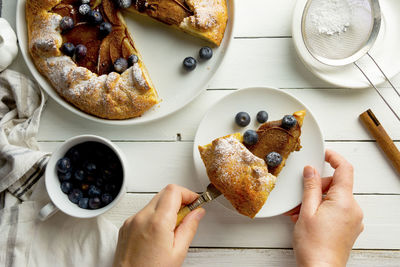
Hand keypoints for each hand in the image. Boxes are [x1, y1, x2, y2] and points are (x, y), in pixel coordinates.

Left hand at [113, 184, 205, 266]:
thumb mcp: (178, 252)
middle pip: (164, 193)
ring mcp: (131, 221)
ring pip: (153, 202)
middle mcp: (141, 218)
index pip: (174, 191)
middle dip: (178, 199)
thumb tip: (197, 212)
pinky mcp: (125, 227)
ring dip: (166, 208)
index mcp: (157, 222)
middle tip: (187, 215)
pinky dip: (154, 216)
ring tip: (173, 229)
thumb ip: (189, 227)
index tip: (195, 202)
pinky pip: (143, 213)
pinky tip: (160, 233)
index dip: (187, 194)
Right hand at [288, 150, 363, 266]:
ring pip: (335, 198)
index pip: (345, 169)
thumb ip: (310, 187)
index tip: (324, 154)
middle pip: (336, 185)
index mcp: (345, 201)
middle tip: (301, 198)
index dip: (334, 157)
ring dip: (317, 200)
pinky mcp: (349, 227)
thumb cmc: (314, 245)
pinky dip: (323, 210)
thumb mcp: (307, 210)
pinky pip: (337, 210)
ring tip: (301, 213)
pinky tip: (308, 219)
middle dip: (317, 187)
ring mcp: (353, 219)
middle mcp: (354, 209)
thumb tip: (311, 170)